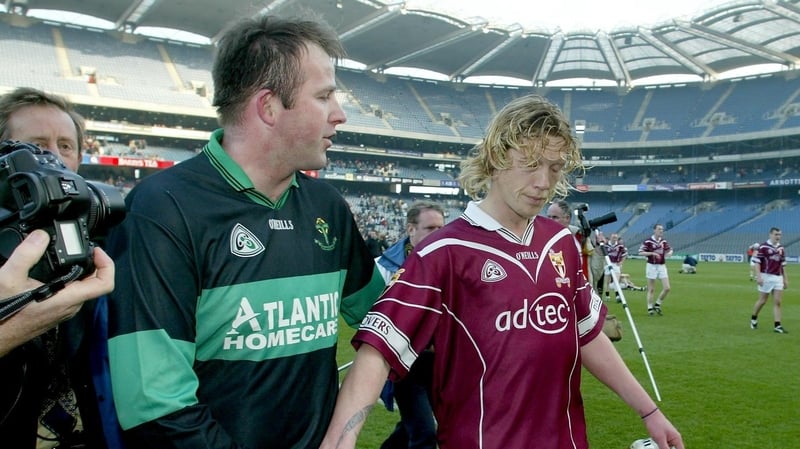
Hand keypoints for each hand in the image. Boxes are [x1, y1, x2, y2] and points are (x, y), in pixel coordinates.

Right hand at [0, 230, 114, 355]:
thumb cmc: (2, 313)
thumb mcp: (10, 277)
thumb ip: (26, 254)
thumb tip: (41, 236)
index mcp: (68, 299)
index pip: (105, 284)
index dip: (107, 264)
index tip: (96, 251)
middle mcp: (70, 307)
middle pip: (95, 283)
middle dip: (94, 263)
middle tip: (84, 249)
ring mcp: (64, 311)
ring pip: (83, 289)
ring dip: (83, 271)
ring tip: (72, 256)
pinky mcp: (56, 312)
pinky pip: (72, 294)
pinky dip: (71, 279)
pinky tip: (57, 271)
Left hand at [643, 409, 683, 448]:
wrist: (649, 413)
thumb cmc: (656, 424)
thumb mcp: (660, 439)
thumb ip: (665, 448)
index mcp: (677, 439)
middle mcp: (675, 438)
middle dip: (667, 448)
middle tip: (660, 444)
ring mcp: (669, 436)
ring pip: (668, 446)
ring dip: (663, 446)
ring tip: (657, 441)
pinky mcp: (664, 435)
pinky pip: (664, 443)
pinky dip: (660, 444)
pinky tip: (655, 441)